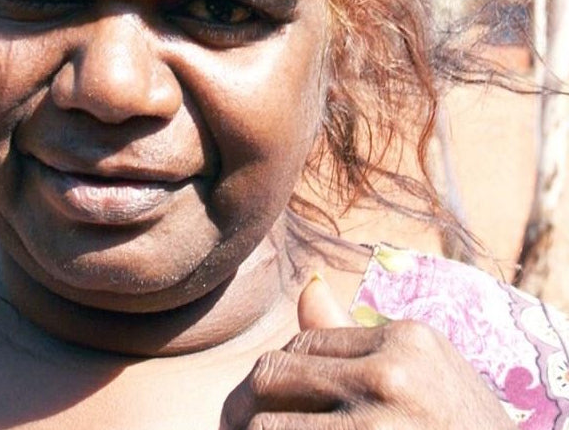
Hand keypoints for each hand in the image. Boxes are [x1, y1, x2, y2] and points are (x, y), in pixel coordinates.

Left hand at [220, 275, 516, 428]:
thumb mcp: (422, 371)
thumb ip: (353, 336)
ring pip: (264, 425)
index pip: (301, 345)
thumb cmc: (459, 425)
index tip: (269, 398)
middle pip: (271, 377)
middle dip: (246, 404)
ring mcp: (377, 429)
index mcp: (405, 340)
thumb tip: (305, 283)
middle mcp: (391, 378)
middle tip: (239, 421)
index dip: (276, 374)